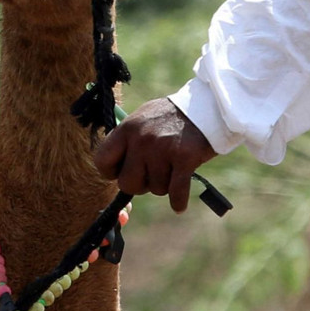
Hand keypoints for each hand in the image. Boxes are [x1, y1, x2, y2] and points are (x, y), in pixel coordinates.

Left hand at [93, 97, 215, 212]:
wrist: (208, 106)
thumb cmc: (173, 116)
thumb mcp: (143, 118)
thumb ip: (128, 140)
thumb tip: (115, 168)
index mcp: (127, 128)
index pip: (102, 161)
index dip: (112, 172)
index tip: (122, 172)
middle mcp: (141, 139)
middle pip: (127, 183)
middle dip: (140, 185)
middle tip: (152, 174)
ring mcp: (162, 149)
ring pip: (155, 189)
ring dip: (164, 185)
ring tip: (173, 167)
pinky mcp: (184, 158)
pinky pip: (176, 193)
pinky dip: (178, 202)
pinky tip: (178, 204)